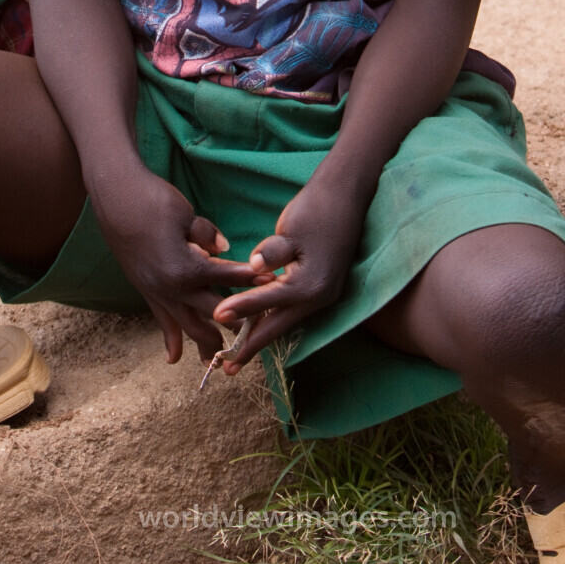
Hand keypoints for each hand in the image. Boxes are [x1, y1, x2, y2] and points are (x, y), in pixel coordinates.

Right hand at [94, 169, 259, 364]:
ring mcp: (157, 292)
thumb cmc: (152, 200)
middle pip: (213, 312)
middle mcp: (172, 287)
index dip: (252, 278)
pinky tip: (174, 359)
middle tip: (259, 329)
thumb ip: (207, 235)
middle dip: (238, 320)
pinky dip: (169, 340)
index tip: (273, 282)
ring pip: (187, 326)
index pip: (227, 276)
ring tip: (224, 356)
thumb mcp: (186, 213)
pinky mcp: (145, 290)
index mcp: (187, 267)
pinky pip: (161, 320)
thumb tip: (223, 248)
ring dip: (206, 342)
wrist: (115, 198)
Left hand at [211, 176, 367, 370]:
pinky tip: (261, 322)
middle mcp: (321, 297)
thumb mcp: (291, 229)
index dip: (240, 310)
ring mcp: (325, 294)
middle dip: (252, 346)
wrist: (348, 194)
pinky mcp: (325, 286)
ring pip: (287, 320)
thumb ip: (271, 253)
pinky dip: (275, 317)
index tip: (216, 318)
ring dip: (263, 334)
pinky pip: (295, 309)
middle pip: (280, 327)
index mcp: (311, 285)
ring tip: (239, 352)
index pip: (268, 303)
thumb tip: (253, 267)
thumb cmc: (318, 208)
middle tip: (227, 368)